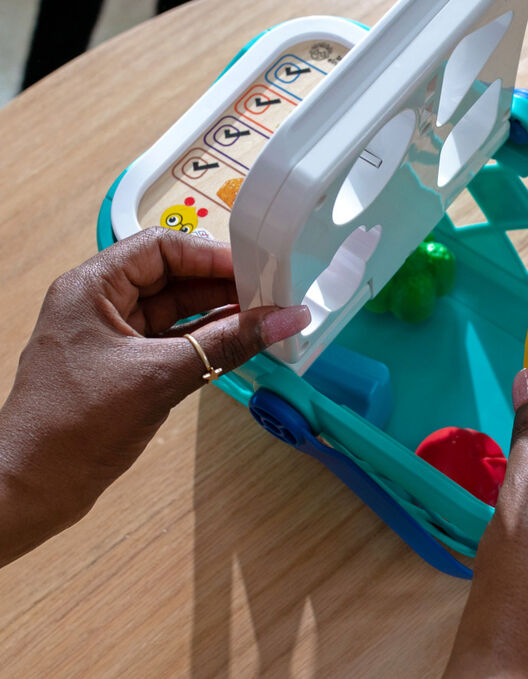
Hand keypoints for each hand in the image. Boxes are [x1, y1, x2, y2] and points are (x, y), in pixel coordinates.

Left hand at [0, 228, 309, 564]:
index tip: (255, 270)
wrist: (33, 488)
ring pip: (176, 310)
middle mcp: (100, 303)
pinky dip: (205, 340)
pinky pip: (173, 340)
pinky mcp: (125, 365)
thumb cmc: (73, 428)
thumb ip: (226, 344)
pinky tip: (239, 343)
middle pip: (172, 276)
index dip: (211, 256)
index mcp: (92, 287)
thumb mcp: (159, 376)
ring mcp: (112, 335)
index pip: (161, 248)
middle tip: (269, 295)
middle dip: (221, 285)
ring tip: (263, 318)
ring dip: (218, 314)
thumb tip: (284, 320)